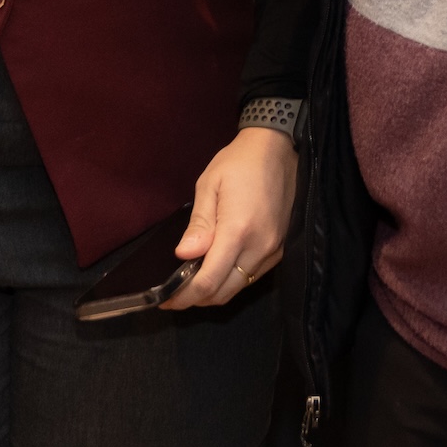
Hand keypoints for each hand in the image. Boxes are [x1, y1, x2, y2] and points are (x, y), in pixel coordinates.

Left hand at [165, 127, 297, 307]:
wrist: (278, 146)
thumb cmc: (239, 162)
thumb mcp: (209, 185)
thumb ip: (199, 224)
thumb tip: (183, 255)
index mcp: (238, 231)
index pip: (208, 281)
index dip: (184, 297)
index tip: (165, 300)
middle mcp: (259, 247)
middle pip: (224, 292)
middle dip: (197, 299)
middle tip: (176, 294)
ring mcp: (274, 249)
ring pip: (239, 287)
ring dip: (216, 291)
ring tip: (195, 282)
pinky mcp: (282, 247)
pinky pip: (253, 275)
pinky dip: (233, 279)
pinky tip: (220, 267)